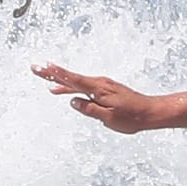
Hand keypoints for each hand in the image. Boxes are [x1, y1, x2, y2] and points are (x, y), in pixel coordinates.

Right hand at [33, 63, 165, 133]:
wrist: (150, 112)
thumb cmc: (132, 117)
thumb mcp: (109, 118)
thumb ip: (89, 109)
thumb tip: (72, 102)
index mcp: (98, 89)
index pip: (72, 80)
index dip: (56, 74)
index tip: (42, 67)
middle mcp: (99, 83)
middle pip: (71, 77)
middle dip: (53, 73)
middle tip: (35, 67)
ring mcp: (103, 85)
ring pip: (78, 82)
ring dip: (62, 81)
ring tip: (46, 81)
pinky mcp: (106, 89)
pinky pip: (85, 86)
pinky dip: (74, 87)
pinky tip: (66, 92)